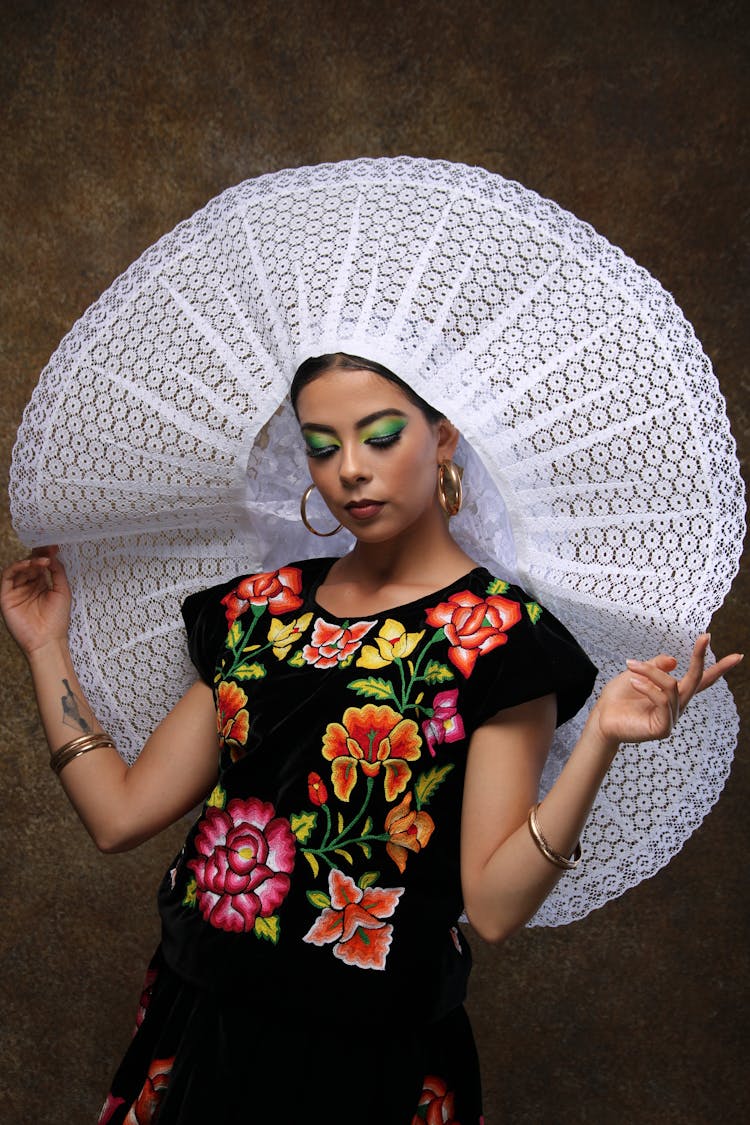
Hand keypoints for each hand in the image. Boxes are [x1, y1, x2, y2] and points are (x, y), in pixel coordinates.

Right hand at [0, 547, 71, 655]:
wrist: (47, 640)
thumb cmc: (57, 620)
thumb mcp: (62, 591)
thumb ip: (58, 572)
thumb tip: (53, 556)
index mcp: (41, 585)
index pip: (40, 566)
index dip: (45, 555)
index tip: (54, 546)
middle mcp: (28, 586)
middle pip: (29, 565)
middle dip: (38, 555)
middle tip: (48, 549)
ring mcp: (16, 591)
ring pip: (18, 569)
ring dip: (30, 561)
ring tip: (42, 560)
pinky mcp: (6, 596)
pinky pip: (7, 576)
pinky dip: (17, 567)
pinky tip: (29, 565)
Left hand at [593, 634, 742, 745]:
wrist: (601, 718)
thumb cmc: (618, 698)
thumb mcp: (637, 673)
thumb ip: (656, 666)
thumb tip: (675, 660)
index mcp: (674, 693)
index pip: (701, 679)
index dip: (719, 669)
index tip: (738, 656)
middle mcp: (677, 705)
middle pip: (696, 680)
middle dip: (700, 657)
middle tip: (705, 637)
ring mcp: (672, 718)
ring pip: (672, 686)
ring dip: (650, 673)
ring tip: (631, 666)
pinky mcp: (663, 728)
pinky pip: (662, 701)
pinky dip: (648, 688)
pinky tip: (634, 683)